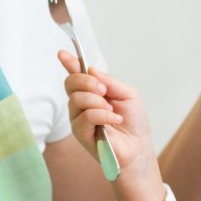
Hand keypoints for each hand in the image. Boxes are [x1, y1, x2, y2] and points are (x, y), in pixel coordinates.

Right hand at [57, 50, 156, 177]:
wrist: (138, 146)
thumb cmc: (133, 122)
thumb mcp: (128, 95)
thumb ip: (110, 82)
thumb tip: (92, 70)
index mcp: (92, 92)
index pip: (76, 75)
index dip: (69, 63)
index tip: (63, 54)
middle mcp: (81, 104)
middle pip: (71, 83)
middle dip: (87, 82)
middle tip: (104, 91)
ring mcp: (78, 118)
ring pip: (77, 99)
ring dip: (98, 101)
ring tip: (112, 110)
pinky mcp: (80, 134)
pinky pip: (85, 116)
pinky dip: (102, 115)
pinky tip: (114, 120)